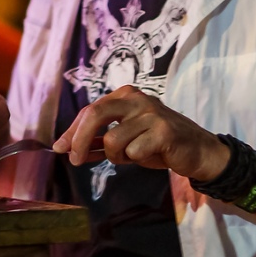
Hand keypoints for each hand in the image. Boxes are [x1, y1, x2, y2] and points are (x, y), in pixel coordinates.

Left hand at [54, 86, 230, 180]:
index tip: (59, 149)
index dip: (72, 131)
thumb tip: (64, 147)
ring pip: (112, 140)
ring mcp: (151, 113)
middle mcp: (137, 98)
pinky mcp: (164, 130)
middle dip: (79, 139)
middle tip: (75, 160)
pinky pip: (133, 152)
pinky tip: (150, 154)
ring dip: (117, 156)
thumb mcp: (124, 139)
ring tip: (133, 155)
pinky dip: (135, 159)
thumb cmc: (157, 144)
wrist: (196, 151)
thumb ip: (97, 140)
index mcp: (125, 96)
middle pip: (95, 114)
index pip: (89, 111)